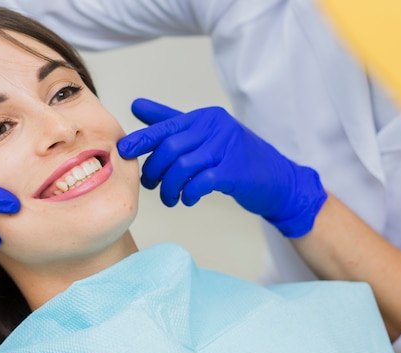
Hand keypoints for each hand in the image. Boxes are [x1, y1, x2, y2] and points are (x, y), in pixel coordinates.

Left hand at [118, 98, 326, 237]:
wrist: (276, 179)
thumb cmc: (235, 158)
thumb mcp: (205, 135)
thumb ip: (171, 122)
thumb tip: (136, 105)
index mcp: (205, 117)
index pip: (166, 127)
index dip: (141, 140)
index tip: (123, 152)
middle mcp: (216, 127)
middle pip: (171, 149)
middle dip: (155, 171)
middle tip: (152, 186)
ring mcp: (227, 148)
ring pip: (183, 167)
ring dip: (170, 188)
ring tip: (170, 198)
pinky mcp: (235, 171)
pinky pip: (201, 182)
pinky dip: (189, 194)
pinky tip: (188, 199)